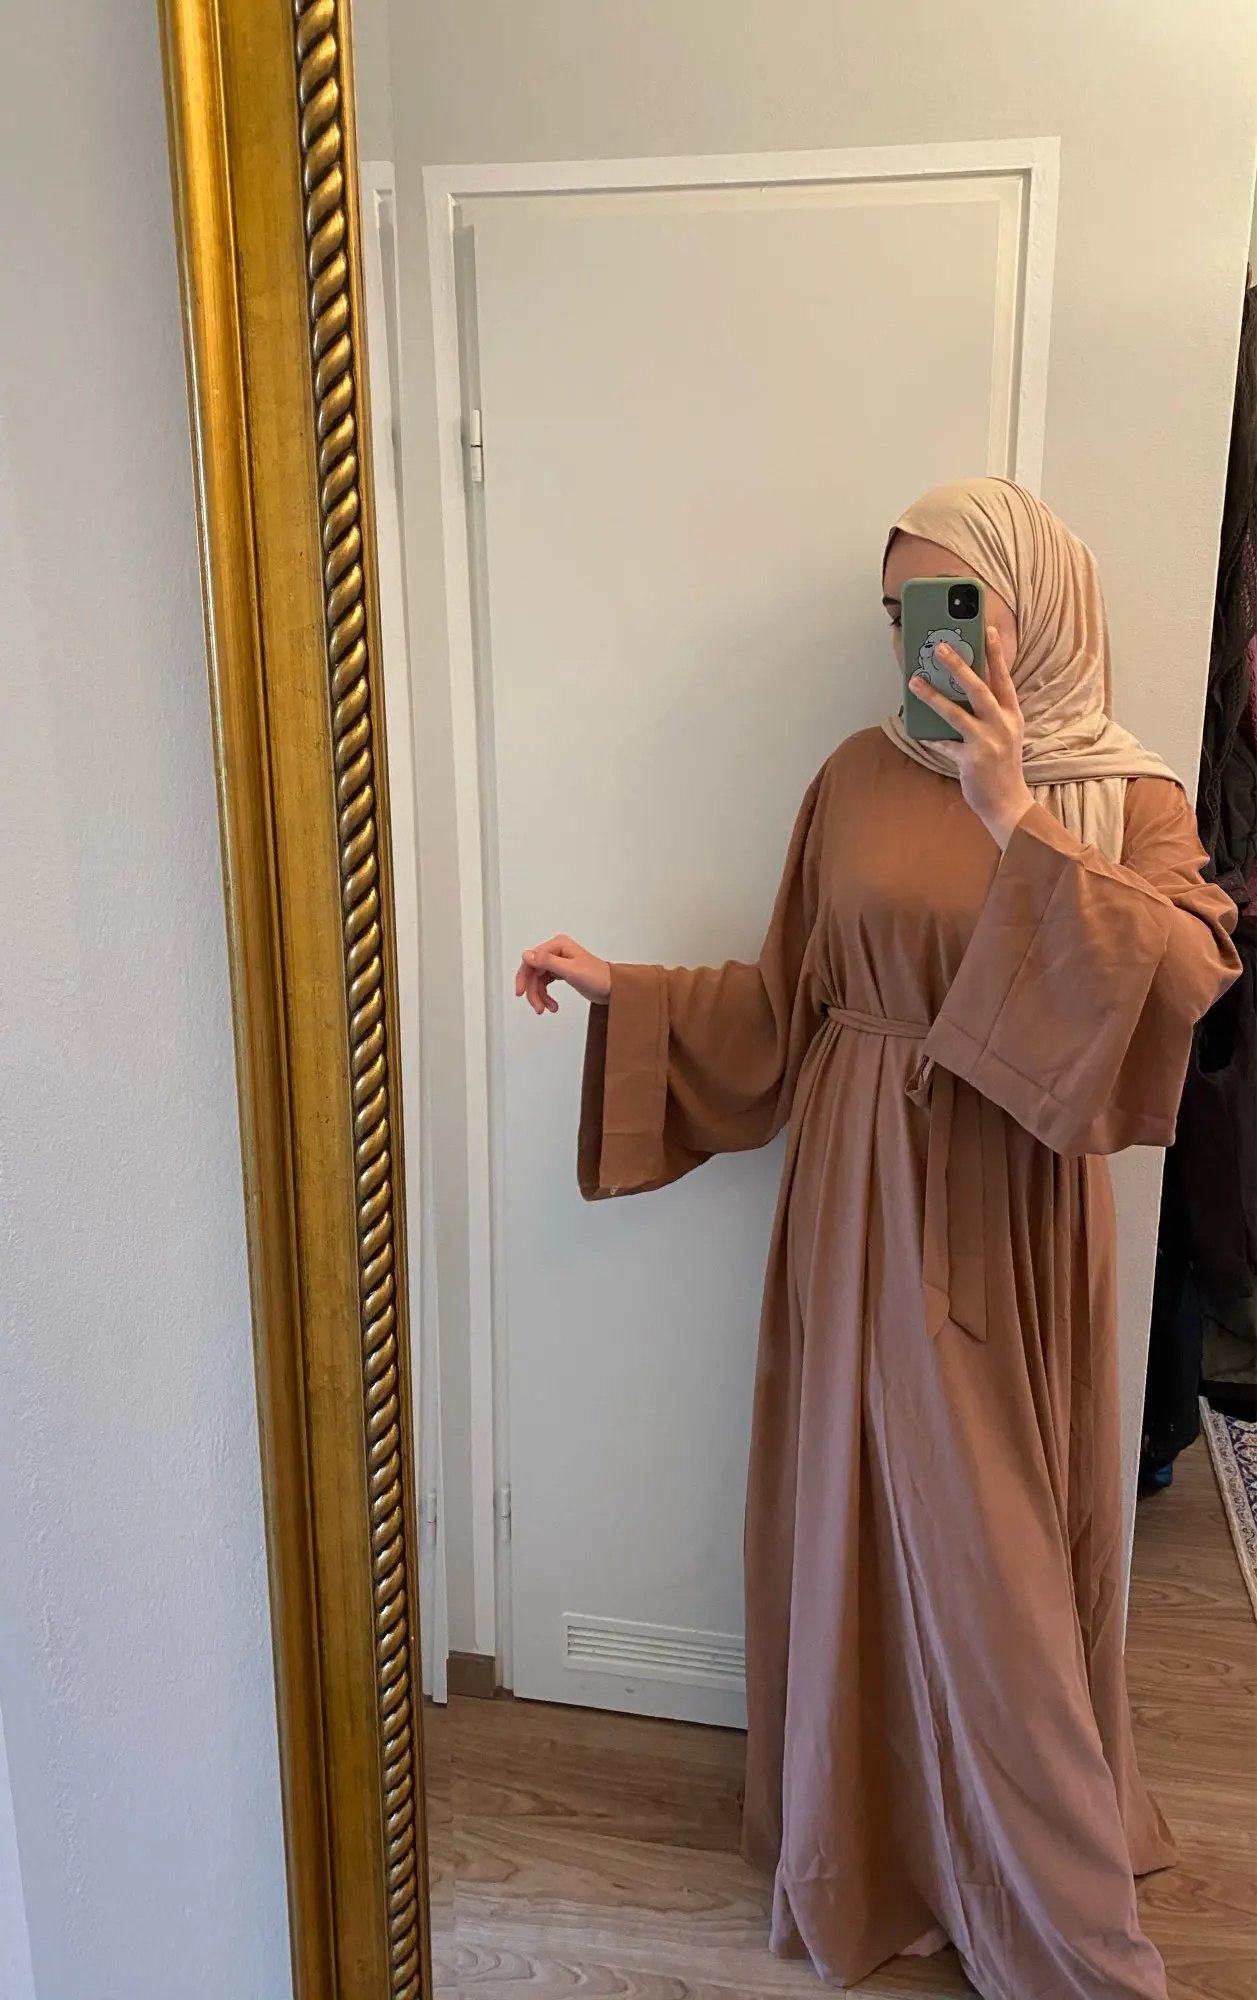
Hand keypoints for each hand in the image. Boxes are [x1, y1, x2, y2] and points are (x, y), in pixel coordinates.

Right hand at [515, 935, 611, 1013]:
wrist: (614, 989)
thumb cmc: (599, 977)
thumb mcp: (570, 970)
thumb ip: (547, 961)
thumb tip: (527, 955)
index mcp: (558, 945)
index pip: (531, 960)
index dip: (524, 976)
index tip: (521, 991)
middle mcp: (557, 951)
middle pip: (533, 971)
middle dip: (533, 990)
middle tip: (536, 1006)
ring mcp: (559, 962)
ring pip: (538, 979)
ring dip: (539, 996)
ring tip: (545, 1008)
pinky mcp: (562, 972)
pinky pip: (546, 984)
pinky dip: (546, 996)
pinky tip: (551, 1005)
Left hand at [910, 625, 1032, 849]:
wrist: (1008, 803)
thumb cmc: (1001, 765)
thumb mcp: (1004, 733)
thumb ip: (989, 712)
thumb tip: (959, 689)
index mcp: (1012, 715)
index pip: (1003, 678)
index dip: (995, 653)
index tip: (986, 629)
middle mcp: (1003, 724)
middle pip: (978, 688)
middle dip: (958, 665)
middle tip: (939, 647)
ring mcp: (988, 742)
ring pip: (956, 713)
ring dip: (933, 696)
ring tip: (914, 682)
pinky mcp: (972, 760)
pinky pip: (944, 744)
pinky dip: (931, 738)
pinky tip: (918, 732)